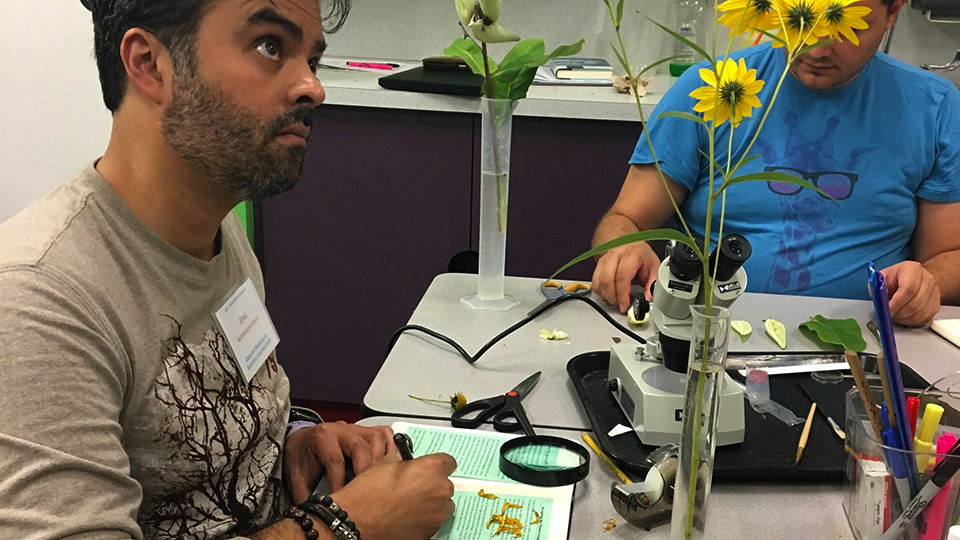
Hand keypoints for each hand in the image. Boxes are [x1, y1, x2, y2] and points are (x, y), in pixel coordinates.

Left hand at [284, 421, 395, 502]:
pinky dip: (390, 448)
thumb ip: (306, 494)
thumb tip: (316, 513)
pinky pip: (385, 434)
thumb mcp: (298, 476)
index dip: (340, 483)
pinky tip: (386, 464)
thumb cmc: (303, 456)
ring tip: (378, 480)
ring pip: (377, 438)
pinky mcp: (367, 430)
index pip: (336, 460)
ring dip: (381, 460)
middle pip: (360, 447)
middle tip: (365, 492)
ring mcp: (356, 429)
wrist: (303, 441)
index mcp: (322, 438)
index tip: (342, 500)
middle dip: (364, 473)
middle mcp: (341, 430)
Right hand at [332, 452, 456, 539]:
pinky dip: (425, 517)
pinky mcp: (432, 531)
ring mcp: (438, 513)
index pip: (449, 462)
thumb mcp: (387, 462)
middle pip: (445, 484)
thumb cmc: (370, 492)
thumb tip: (410, 462)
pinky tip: (407, 515)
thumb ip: (406, 460)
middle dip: (432, 484)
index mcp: (432, 469)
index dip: (438, 465)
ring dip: (431, 502)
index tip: (430, 468)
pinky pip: (434, 520)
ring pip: (442, 504)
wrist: (358, 520)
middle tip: (414, 487)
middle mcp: (440, 490)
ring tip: (409, 503)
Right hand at [592, 241, 660, 312]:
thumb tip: (648, 299)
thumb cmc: (642, 255)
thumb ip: (653, 285)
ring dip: (606, 296)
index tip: (625, 305)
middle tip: (621, 305)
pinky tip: (609, 293)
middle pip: (607, 281)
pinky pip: (595, 282)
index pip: (622, 277)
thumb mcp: (654, 268)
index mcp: (631, 255)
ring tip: (616, 300)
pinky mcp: (598, 264)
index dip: (622, 295)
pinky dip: (601, 292)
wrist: (631, 244)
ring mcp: (605, 259)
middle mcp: (615, 255)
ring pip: (598, 282)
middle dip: (613, 298)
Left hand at [880, 261, 940, 326]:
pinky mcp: (936, 305)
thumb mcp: (882, 278)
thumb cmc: (895, 278)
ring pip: (921, 313)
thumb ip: (878, 287)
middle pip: (916, 303)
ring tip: (895, 315)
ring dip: (904, 319)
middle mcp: (928, 280)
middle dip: (899, 313)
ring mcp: (935, 293)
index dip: (896, 303)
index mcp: (913, 269)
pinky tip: (903, 317)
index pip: (908, 289)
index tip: (887, 310)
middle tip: (888, 315)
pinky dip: (911, 322)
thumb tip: (880, 301)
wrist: (911, 279)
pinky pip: (924, 319)